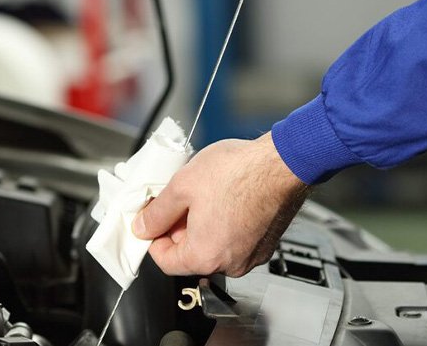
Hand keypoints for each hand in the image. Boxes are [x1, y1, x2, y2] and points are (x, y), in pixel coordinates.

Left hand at [132, 133, 308, 277]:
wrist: (282, 163)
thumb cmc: (240, 172)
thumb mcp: (182, 186)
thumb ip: (157, 212)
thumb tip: (144, 227)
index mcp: (205, 256)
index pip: (165, 261)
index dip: (153, 237)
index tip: (153, 220)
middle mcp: (231, 264)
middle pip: (190, 254)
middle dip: (180, 228)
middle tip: (179, 199)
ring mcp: (251, 255)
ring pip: (214, 245)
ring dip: (203, 224)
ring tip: (205, 194)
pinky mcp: (265, 243)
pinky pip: (235, 239)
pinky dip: (226, 223)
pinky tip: (226, 198)